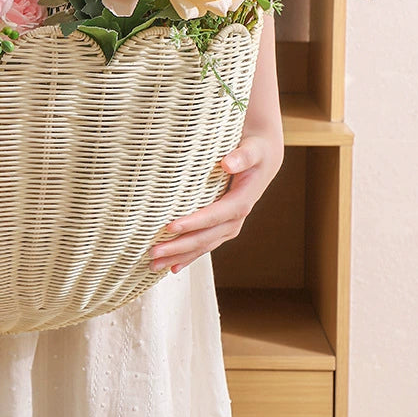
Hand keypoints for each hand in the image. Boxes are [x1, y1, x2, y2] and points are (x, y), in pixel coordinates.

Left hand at [148, 133, 283, 273]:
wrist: (264, 157)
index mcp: (242, 201)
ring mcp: (229, 226)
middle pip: (205, 237)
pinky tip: (172, 267)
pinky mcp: (222, 227)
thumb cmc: (255, 150)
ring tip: (153, 265)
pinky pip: (205, 245)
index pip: (214, 216)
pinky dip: (188, 257)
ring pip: (203, 246)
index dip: (193, 223)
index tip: (170, 227)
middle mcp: (235, 219)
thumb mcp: (252, 149)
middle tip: (153, 252)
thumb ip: (242, 156)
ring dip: (179, 256)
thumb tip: (227, 163)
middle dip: (179, 247)